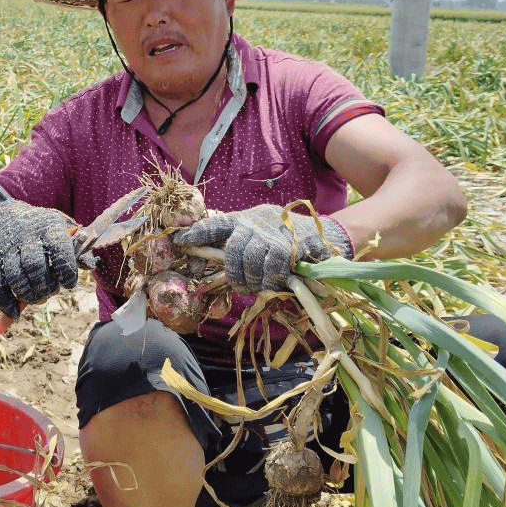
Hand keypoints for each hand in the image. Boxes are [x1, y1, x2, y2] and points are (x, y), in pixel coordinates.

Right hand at [0, 200, 78, 319]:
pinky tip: (15, 313)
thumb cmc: (41, 229)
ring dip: (27, 295)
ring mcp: (8, 248)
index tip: (69, 283)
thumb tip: (91, 265)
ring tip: (37, 298)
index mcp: (48, 227)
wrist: (3, 217)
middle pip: (34, 265)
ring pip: (15, 277)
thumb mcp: (61, 229)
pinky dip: (5, 302)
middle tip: (50, 292)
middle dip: (45, 286)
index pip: (58, 248)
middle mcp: (26, 236)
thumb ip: (77, 247)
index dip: (66, 269)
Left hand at [172, 204, 352, 293]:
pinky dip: (274, 279)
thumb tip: (210, 265)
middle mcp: (256, 224)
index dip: (197, 232)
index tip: (180, 240)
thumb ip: (238, 246)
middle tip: (241, 285)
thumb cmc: (284, 237)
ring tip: (260, 285)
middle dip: (236, 275)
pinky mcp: (294, 244)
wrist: (325, 233)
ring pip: (254, 262)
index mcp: (244, 221)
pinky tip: (278, 281)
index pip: (216, 225)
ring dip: (255, 280)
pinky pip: (276, 267)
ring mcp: (275, 233)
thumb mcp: (258, 234)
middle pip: (235, 253)